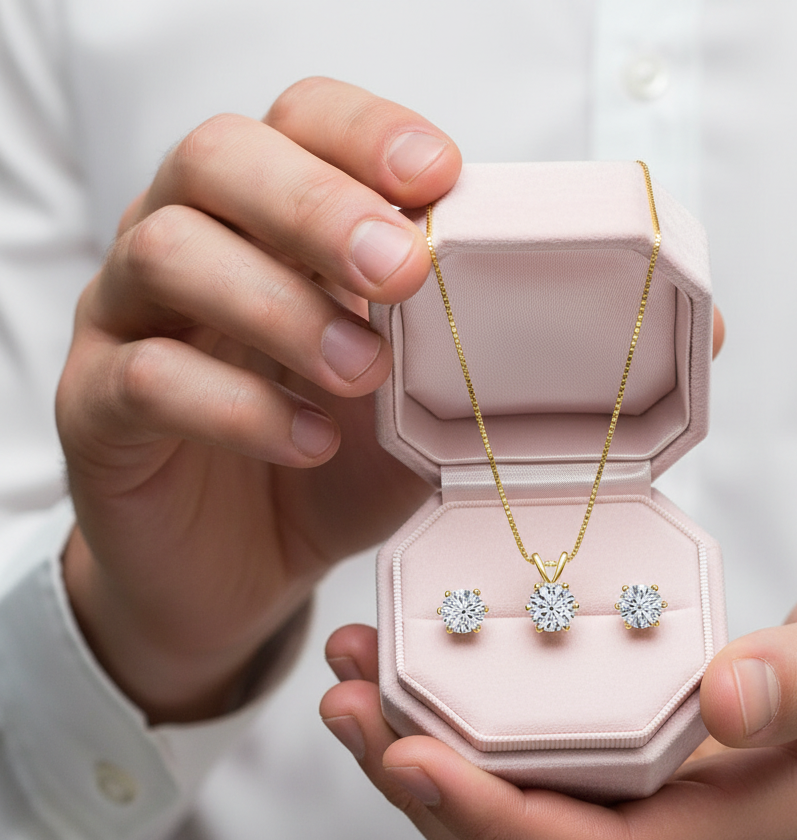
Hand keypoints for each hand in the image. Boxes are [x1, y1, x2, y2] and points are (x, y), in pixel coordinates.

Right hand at [58, 78, 460, 721]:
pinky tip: (308, 444)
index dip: (366, 134)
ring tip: (362, 373)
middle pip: (219, 158)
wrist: (243, 569)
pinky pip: (146, 378)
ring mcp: (129, 322)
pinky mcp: (95, 409)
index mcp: (266, 223)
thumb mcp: (405, 411)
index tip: (439, 178)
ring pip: (168, 252)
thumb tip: (510, 310)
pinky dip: (240, 409)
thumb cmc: (328, 474)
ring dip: (282, 307)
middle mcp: (188, 246)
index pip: (299, 123)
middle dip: (319, 205)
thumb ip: (440, 355)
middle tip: (402, 270)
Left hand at [321, 556, 796, 839]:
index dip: (494, 816)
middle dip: (428, 793)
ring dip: (434, 779)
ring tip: (359, 695)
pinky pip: (550, 806)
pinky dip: (478, 764)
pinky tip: (432, 703)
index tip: (403, 753)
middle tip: (347, 703)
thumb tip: (722, 698)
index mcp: (761, 833)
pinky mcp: (663, 808)